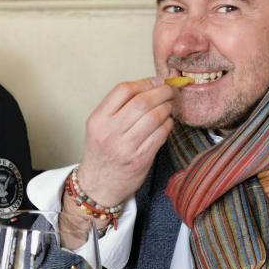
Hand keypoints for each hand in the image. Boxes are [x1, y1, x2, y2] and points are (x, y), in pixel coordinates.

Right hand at [74, 77, 173, 206]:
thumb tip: (150, 86)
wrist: (98, 186)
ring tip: (169, 107)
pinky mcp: (140, 159)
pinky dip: (168, 125)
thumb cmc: (101, 152)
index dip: (144, 82)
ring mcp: (126, 147)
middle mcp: (110, 132)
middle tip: (169, 91)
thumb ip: (118, 107)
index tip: (155, 82)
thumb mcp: (99, 127)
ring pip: (154, 117)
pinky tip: (167, 123)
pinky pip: (161, 135)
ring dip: (167, 108)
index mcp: (98, 120)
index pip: (123, 90)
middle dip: (162, 92)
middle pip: (142, 102)